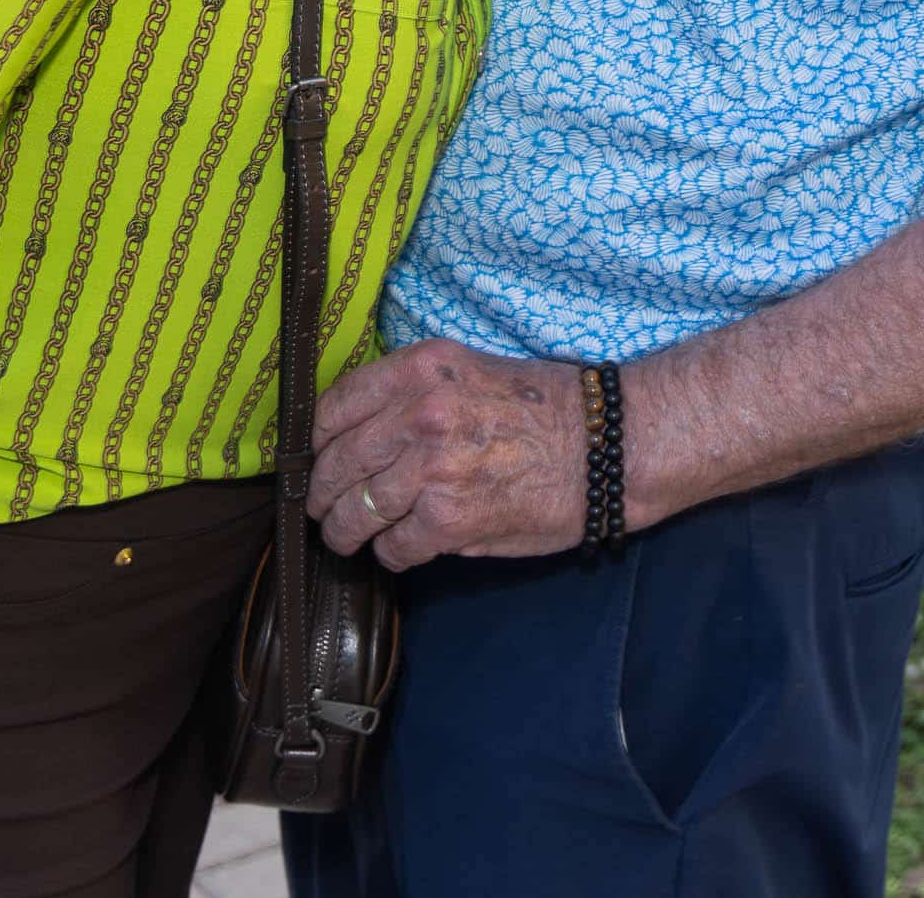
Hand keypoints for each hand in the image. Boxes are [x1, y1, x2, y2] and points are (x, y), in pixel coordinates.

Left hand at [307, 338, 588, 570]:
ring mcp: (431, 466)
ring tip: (348, 539)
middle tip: (324, 510)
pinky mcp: (449, 518)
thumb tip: (361, 436)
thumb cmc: (545, 408)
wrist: (606, 446)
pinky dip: (390, 555)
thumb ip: (412, 396)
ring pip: (355, 511)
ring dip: (347, 531)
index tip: (318, 459)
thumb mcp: (469, 373)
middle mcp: (419, 411)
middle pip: (336, 463)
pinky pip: (392, 546)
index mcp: (421, 368)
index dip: (317, 442)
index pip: (334, 406)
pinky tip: (402, 550)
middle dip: (323, 494)